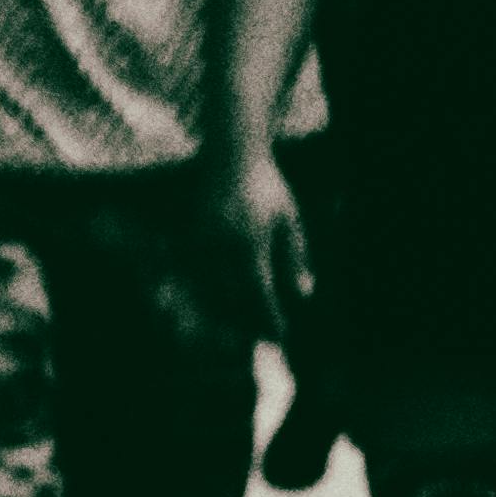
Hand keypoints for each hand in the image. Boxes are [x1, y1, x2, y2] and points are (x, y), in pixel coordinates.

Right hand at [221, 153, 314, 350]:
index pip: (259, 291)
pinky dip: (216, 293)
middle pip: (233, 297)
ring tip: (248, 325)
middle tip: (264, 338)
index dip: (269, 317)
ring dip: (231, 311)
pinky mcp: (191, 240)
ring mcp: (202, 243)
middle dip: (248, 321)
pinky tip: (229, 300)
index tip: (281, 336)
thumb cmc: (268, 189)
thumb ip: (296, 258)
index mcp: (250, 241)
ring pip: (213, 290)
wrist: (231, 158)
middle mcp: (221, 246)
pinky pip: (203, 277)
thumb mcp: (289, 220)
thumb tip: (304, 296)